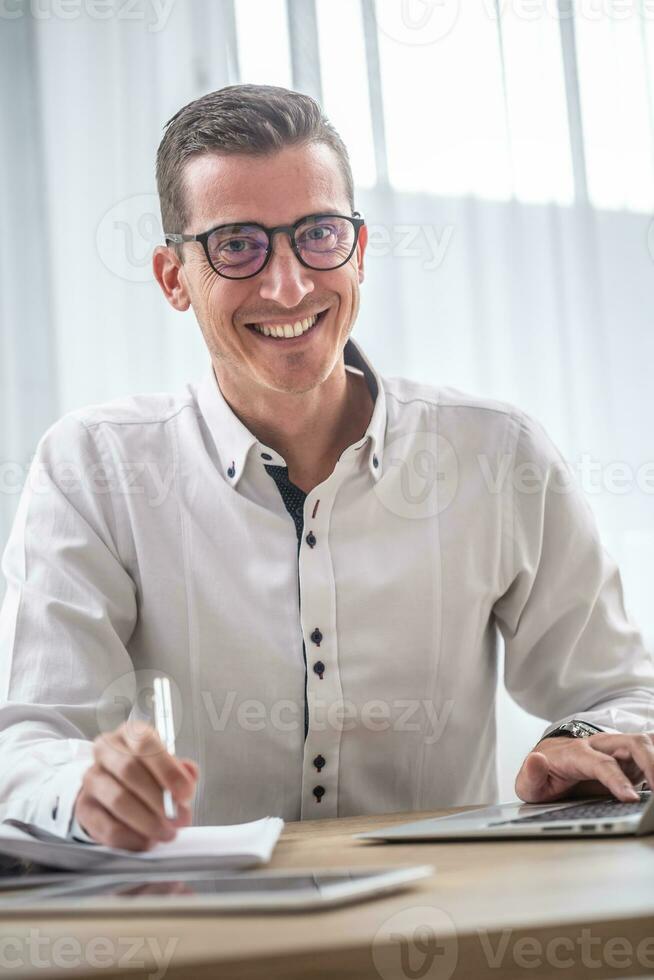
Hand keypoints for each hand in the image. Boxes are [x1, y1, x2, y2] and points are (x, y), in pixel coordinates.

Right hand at [73, 720, 198, 850]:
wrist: (112, 788)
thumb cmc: (146, 773)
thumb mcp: (166, 765)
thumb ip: (181, 770)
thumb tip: (189, 776)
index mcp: (129, 734)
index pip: (145, 743)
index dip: (168, 770)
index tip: (185, 793)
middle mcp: (106, 751)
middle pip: (130, 771)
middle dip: (159, 799)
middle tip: (179, 818)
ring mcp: (91, 778)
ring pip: (119, 800)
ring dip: (147, 821)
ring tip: (167, 832)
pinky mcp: (84, 807)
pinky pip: (107, 826)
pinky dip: (132, 838)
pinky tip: (147, 841)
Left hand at [515, 732, 653, 803]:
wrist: (549, 764)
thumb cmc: (543, 775)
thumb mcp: (529, 783)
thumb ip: (531, 773)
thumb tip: (536, 760)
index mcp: (577, 753)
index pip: (602, 763)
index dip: (617, 779)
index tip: (630, 798)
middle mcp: (600, 746)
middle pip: (632, 744)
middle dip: (650, 764)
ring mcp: (616, 749)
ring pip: (644, 743)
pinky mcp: (628, 757)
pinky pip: (649, 749)